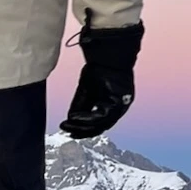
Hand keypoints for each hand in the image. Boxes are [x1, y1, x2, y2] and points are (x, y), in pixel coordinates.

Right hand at [61, 22, 144, 138]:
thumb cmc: (98, 71)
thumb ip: (80, 107)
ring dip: (83, 126)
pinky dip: (87, 118)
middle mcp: (120, 108)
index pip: (100, 124)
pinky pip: (103, 115)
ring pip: (102, 124)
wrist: (107, 57)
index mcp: (113, 105)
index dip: (85, 130)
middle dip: (82, 131)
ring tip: (69, 126)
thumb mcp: (86, 92)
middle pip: (101, 127)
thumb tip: (71, 120)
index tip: (70, 132)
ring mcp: (123, 106)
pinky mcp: (121, 102)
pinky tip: (75, 117)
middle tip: (67, 131)